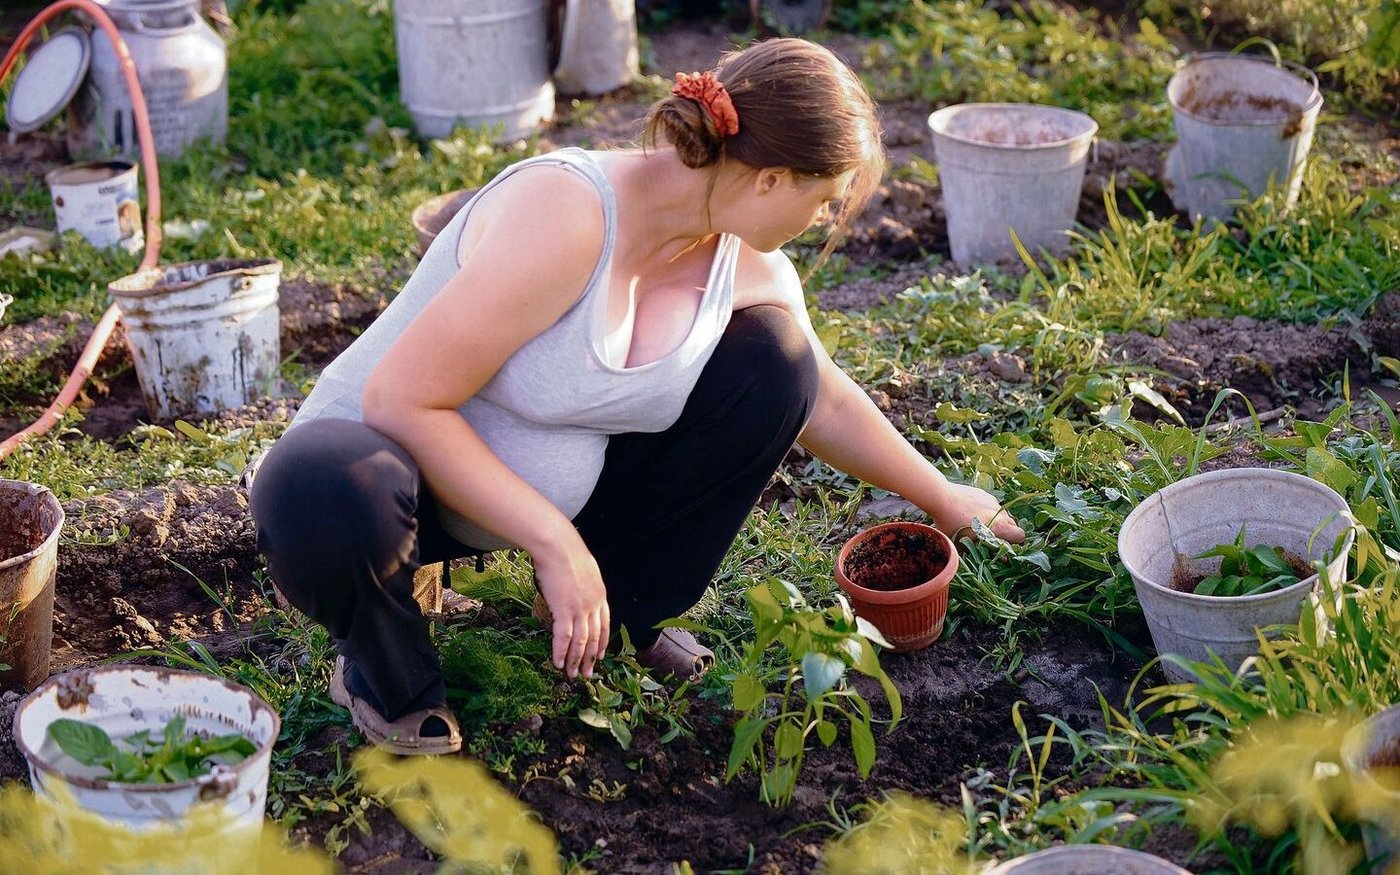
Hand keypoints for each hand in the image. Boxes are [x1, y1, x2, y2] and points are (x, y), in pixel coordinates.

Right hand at [532, 540, 610, 679]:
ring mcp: (579, 609)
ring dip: (575, 660)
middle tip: (586, 674)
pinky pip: (563, 637)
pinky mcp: (564, 610)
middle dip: (589, 658)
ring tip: (571, 674)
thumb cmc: (566, 552)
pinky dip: (561, 652)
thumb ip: (584, 585)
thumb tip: (576, 591)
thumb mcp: (584, 569)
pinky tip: (558, 663)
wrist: (557, 546)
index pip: (605, 625)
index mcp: (600, 595)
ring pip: (580, 641)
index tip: (600, 656)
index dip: (602, 642)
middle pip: (594, 637)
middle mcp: (593, 605)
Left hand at [934, 481, 1025, 544]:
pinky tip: (973, 514)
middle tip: (994, 540)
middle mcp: (999, 513)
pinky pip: (993, 505)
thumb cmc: (949, 523)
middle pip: (1014, 525)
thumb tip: (995, 559)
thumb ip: (980, 552)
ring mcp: (993, 502)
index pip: (1020, 536)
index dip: (1015, 545)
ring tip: (982, 526)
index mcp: (998, 526)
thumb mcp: (962, 544)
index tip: (1006, 549)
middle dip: (1008, 534)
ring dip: (998, 522)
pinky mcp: (984, 494)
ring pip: (1003, 515)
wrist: (941, 497)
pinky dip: (988, 511)